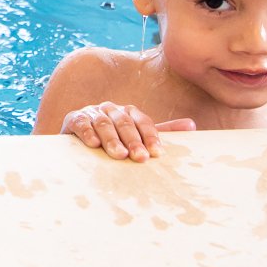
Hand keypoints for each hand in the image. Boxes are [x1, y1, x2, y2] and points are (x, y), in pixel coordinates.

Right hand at [61, 103, 195, 160]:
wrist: (77, 142)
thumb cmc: (112, 141)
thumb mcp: (136, 138)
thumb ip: (160, 133)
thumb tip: (192, 125)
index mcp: (128, 112)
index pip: (143, 121)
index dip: (151, 136)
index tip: (157, 153)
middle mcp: (111, 109)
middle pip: (125, 123)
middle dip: (133, 141)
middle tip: (140, 158)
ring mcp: (92, 113)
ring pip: (104, 123)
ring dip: (112, 140)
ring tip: (119, 155)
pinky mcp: (74, 119)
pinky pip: (81, 123)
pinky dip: (87, 132)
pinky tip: (93, 144)